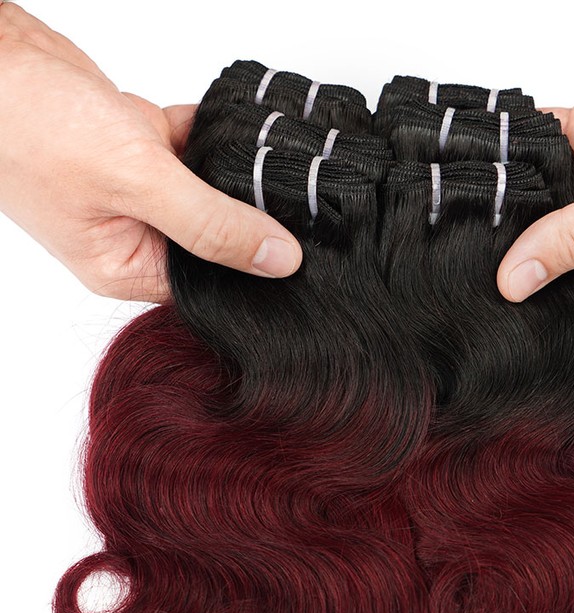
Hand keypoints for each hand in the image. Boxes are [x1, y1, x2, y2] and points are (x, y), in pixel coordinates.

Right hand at [0, 3, 301, 301]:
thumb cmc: (30, 126)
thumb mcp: (136, 183)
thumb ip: (210, 223)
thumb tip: (277, 259)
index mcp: (126, 266)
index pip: (210, 283)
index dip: (255, 269)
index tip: (301, 252)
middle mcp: (134, 234)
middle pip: (215, 237)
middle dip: (250, 216)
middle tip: (297, 201)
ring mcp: (137, 190)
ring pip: (208, 192)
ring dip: (232, 172)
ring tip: (272, 161)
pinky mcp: (138, 148)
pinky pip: (193, 148)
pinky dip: (210, 135)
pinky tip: (232, 126)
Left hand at [497, 0, 573, 302]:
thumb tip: (519, 279)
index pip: (569, 290)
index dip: (530, 286)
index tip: (489, 278)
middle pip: (546, 243)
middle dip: (511, 237)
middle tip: (471, 231)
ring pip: (538, 195)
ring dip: (511, 189)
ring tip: (475, 190)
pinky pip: (544, 145)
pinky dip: (521, 144)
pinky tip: (498, 148)